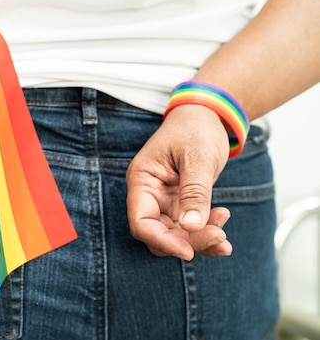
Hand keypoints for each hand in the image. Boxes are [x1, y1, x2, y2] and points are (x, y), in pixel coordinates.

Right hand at [125, 104, 233, 260]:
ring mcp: (165, 200)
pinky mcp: (181, 203)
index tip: (187, 250)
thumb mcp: (197, 158)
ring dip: (199, 239)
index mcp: (142, 179)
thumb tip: (191, 226)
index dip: (161, 240)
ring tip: (224, 234)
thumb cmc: (195, 128)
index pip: (141, 221)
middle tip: (218, 237)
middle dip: (186, 241)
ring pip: (175, 234)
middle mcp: (150, 193)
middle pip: (158, 232)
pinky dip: (206, 231)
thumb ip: (194, 193)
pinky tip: (222, 222)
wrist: (207, 116)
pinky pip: (189, 227)